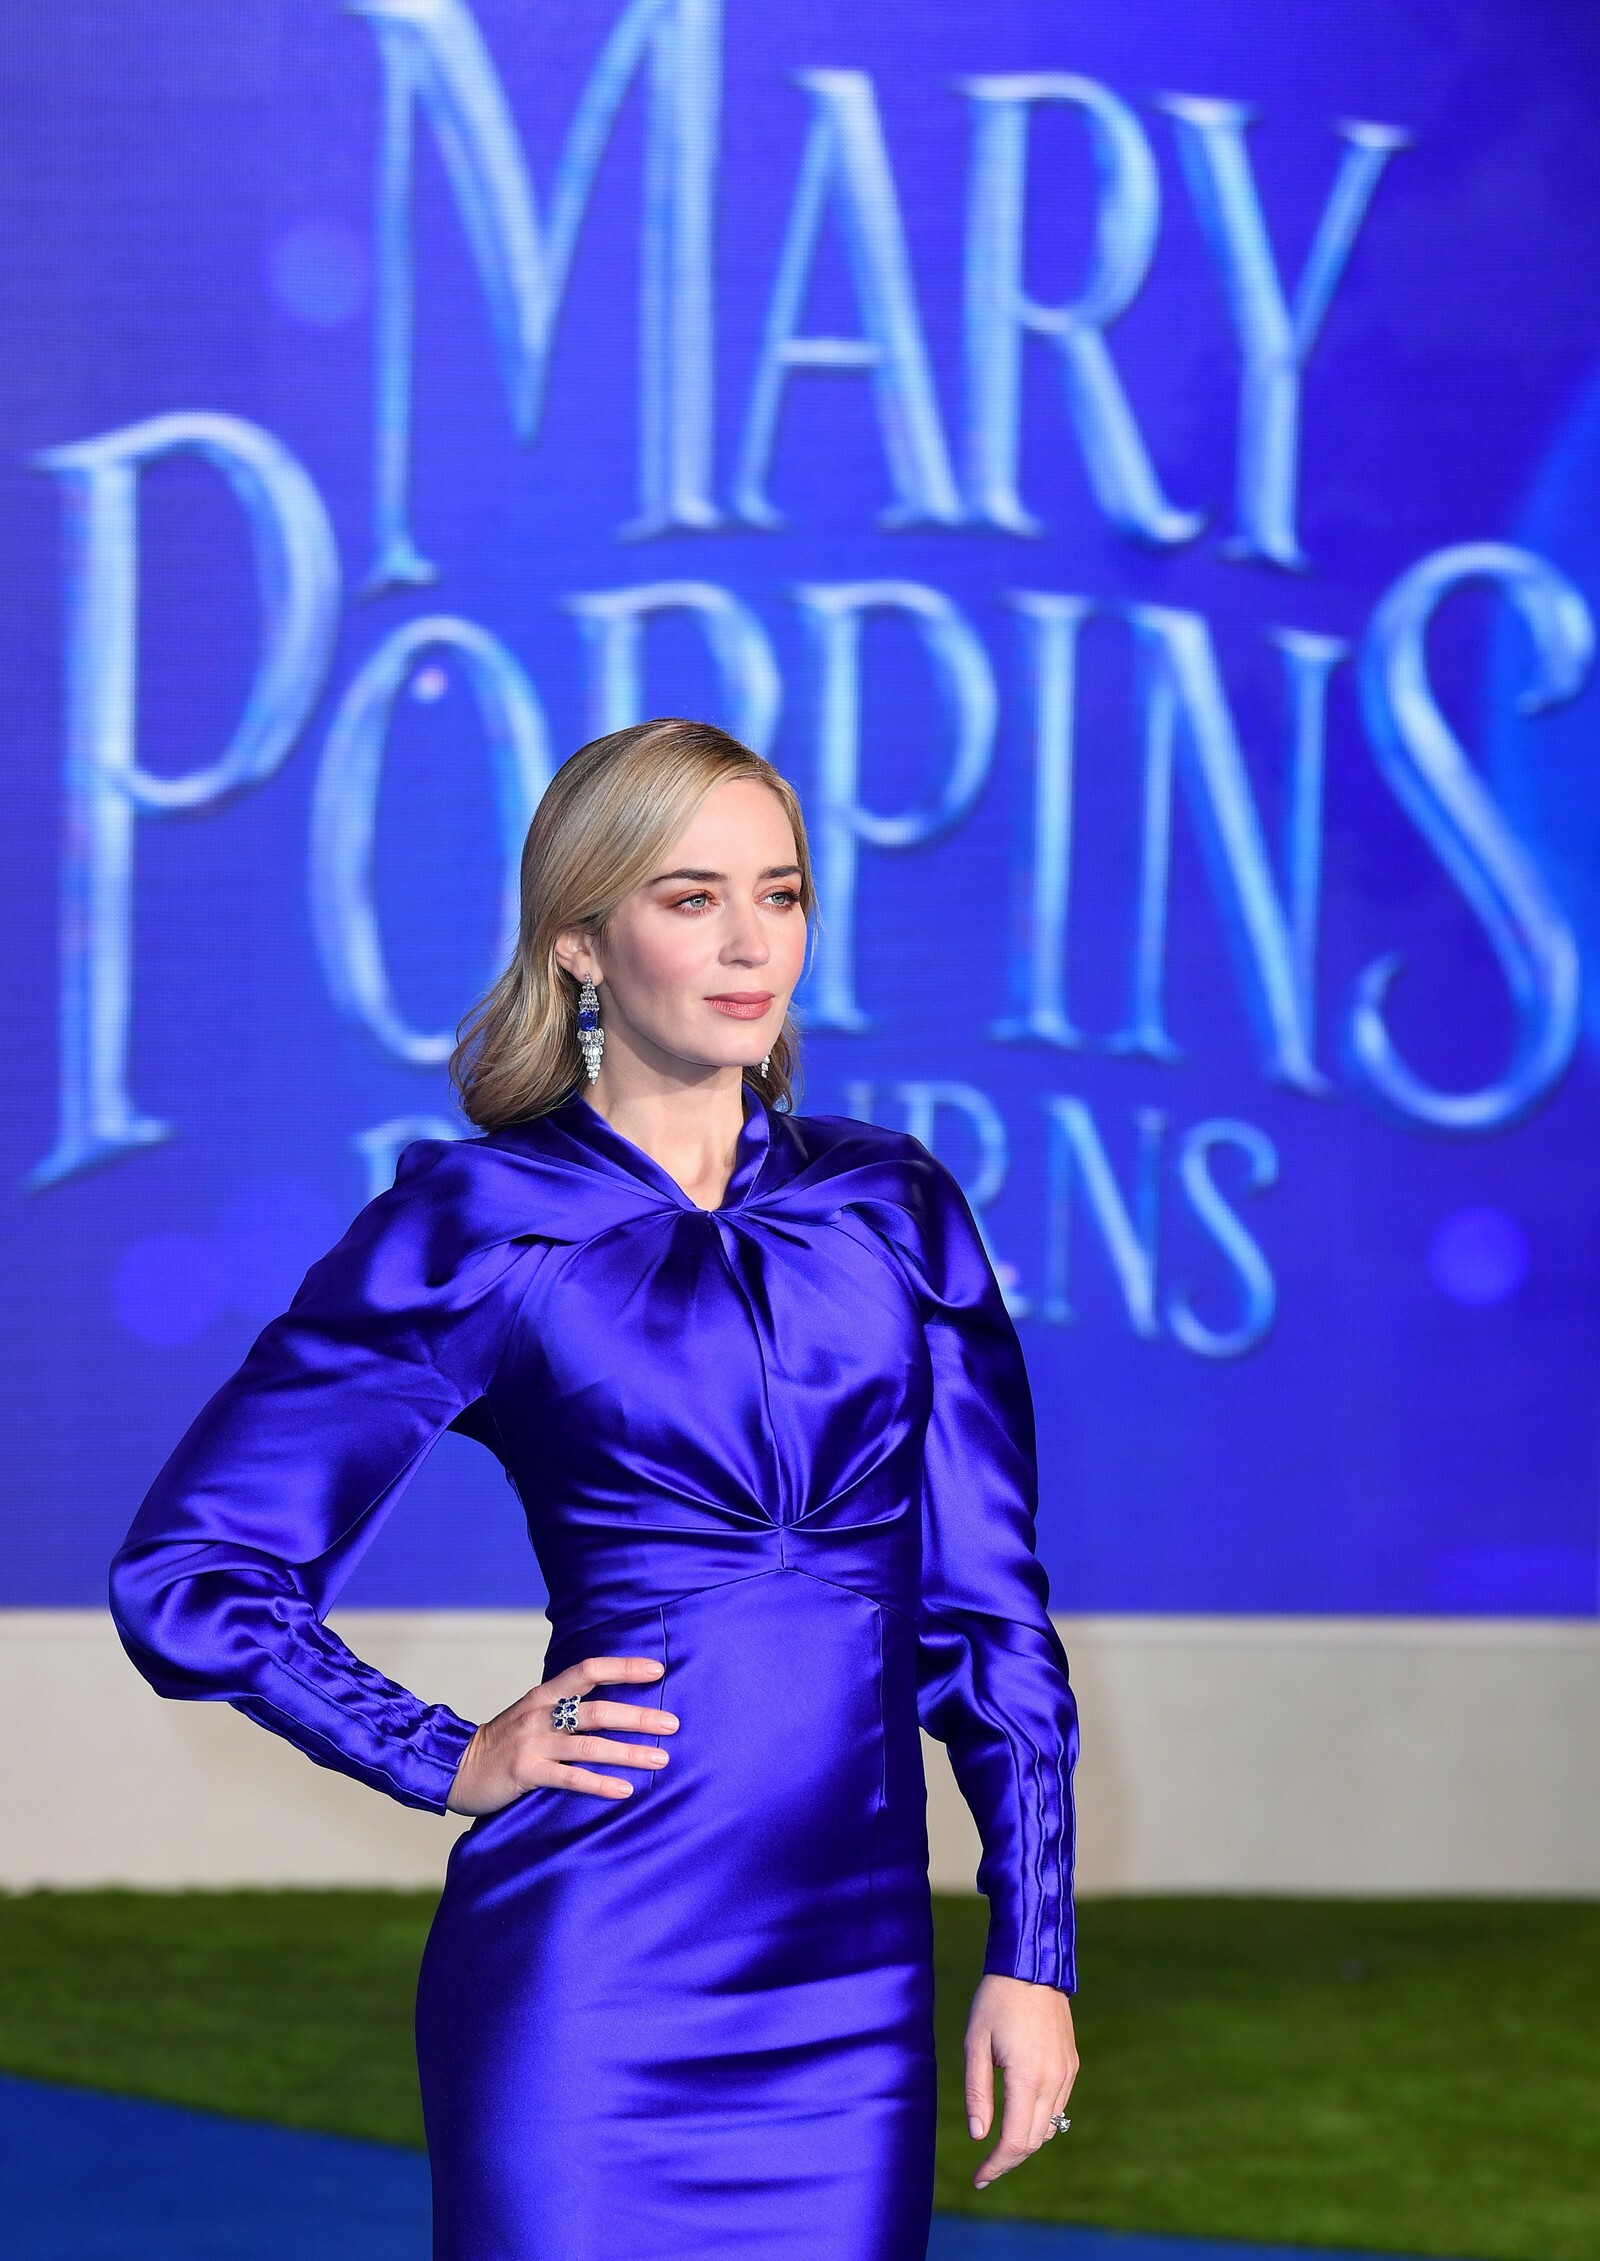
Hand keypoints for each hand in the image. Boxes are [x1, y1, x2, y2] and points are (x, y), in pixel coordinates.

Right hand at [446, 1655, 677, 1815]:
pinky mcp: (526, 1772)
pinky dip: (599, 1784)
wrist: (456, 1767)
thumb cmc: (503, 1741)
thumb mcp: (533, 1713)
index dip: (623, 1668)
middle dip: (638, 1717)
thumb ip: (565, 1707)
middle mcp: (540, 1714)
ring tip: (661, 1758)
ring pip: (590, 1745)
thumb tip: (612, 1705)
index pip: (588, 1670)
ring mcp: (533, 1743)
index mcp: (544, 1694)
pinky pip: (570, 1778)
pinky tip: (624, 1790)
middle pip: (597, 1710)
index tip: (657, 1670)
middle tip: (673, 1723)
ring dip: (629, 1752)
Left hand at [964, 1973, 1077, 2189]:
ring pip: (1050, 2128)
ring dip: (1026, 2142)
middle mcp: (1054, 2081)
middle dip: (1009, 2160)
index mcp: (1028, 2078)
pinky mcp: (1071, 2065)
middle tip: (985, 2169)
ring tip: (999, 2148)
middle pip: (1035, 2141)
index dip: (996, 2164)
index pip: (1015, 2141)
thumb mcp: (975, 2044)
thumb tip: (979, 2136)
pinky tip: (1020, 2118)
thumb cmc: (996, 2001)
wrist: (1032, 1966)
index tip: (978, 2178)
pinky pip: (1059, 2107)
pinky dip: (1039, 2121)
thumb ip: (978, 2092)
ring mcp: (1067, 2073)